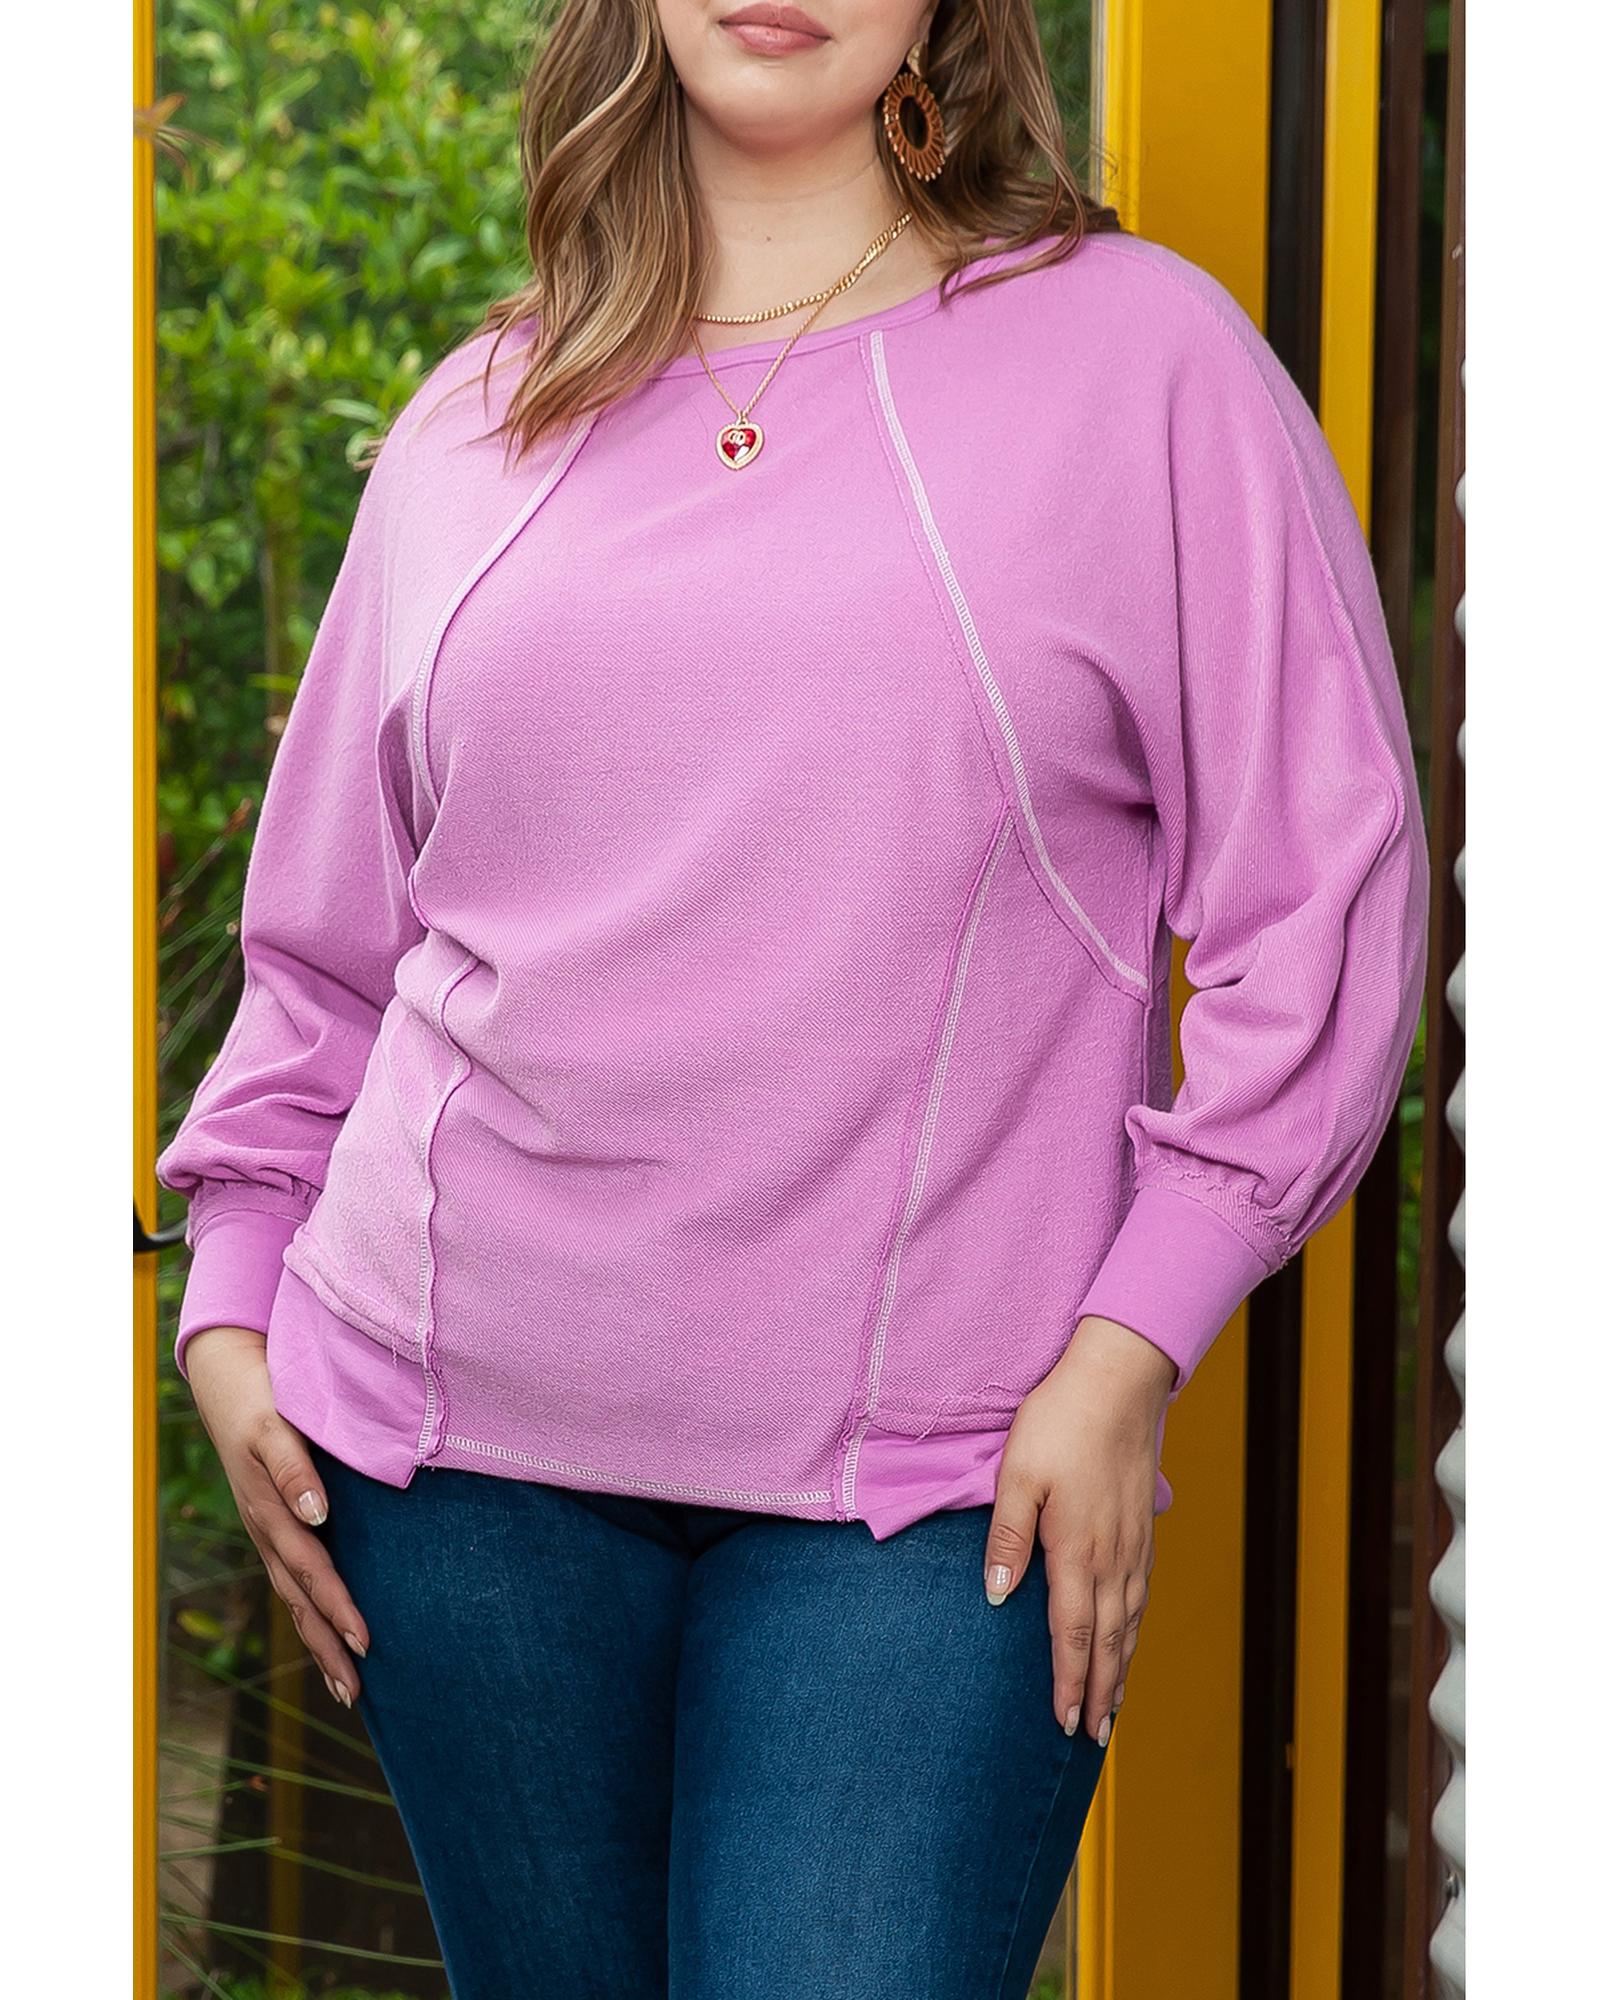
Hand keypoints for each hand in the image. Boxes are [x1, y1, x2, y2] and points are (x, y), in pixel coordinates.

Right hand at [184, 1324, 369, 1708]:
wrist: (229, 1378)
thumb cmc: (264, 1398)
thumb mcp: (276, 1427)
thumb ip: (295, 1469)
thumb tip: (318, 1515)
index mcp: (272, 1511)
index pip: (312, 1570)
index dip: (338, 1608)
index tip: (366, 1644)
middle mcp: (267, 1531)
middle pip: (300, 1601)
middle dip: (327, 1648)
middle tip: (357, 1693)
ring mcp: (266, 1532)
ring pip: (294, 1598)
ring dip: (319, 1642)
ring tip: (347, 1687)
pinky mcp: (270, 1526)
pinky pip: (291, 1580)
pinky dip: (311, 1614)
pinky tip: (328, 1639)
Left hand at [982, 1315, 1174, 1740]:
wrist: (1118, 1379)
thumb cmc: (1060, 1421)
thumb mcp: (1018, 1473)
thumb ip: (1007, 1537)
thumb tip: (996, 1596)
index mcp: (1077, 1550)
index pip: (1074, 1634)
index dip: (1069, 1683)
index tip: (1064, 1723)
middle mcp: (1113, 1556)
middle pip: (1109, 1641)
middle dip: (1100, 1692)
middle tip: (1092, 1737)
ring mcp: (1134, 1542)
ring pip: (1131, 1622)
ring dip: (1123, 1668)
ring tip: (1115, 1706)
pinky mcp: (1143, 1526)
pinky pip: (1142, 1595)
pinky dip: (1136, 1630)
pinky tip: (1131, 1638)